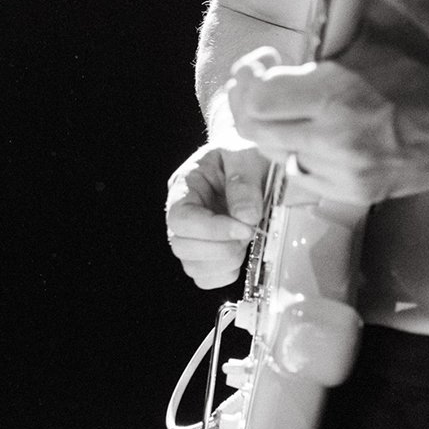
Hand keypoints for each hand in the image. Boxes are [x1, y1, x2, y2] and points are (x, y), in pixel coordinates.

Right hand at [165, 142, 266, 288]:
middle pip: (181, 246)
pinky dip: (225, 274)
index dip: (211, 230)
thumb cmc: (241, 151)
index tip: (245, 228)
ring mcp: (192, 235)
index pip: (181, 218)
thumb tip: (246, 217)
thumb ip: (244, 181)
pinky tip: (240, 254)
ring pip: (192, 266)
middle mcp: (182, 213)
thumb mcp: (244, 154)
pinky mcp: (206, 252)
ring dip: (224, 262)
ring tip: (245, 242)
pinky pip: (205, 277)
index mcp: (184, 186)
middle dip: (220, 248)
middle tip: (248, 234)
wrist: (246, 155)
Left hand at [226, 0, 428, 202]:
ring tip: (297, 106)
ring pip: (277, 153)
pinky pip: (305, 177)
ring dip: (277, 128)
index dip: (251, 76)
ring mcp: (348, 173)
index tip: (267, 59)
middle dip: (255, 100)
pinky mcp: (361, 194)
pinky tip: (319, 133)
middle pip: (257, 128)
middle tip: (271, 81)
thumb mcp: (386, 12)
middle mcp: (336, 141)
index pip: (256, 98)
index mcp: (335, 96)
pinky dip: (302, 155)